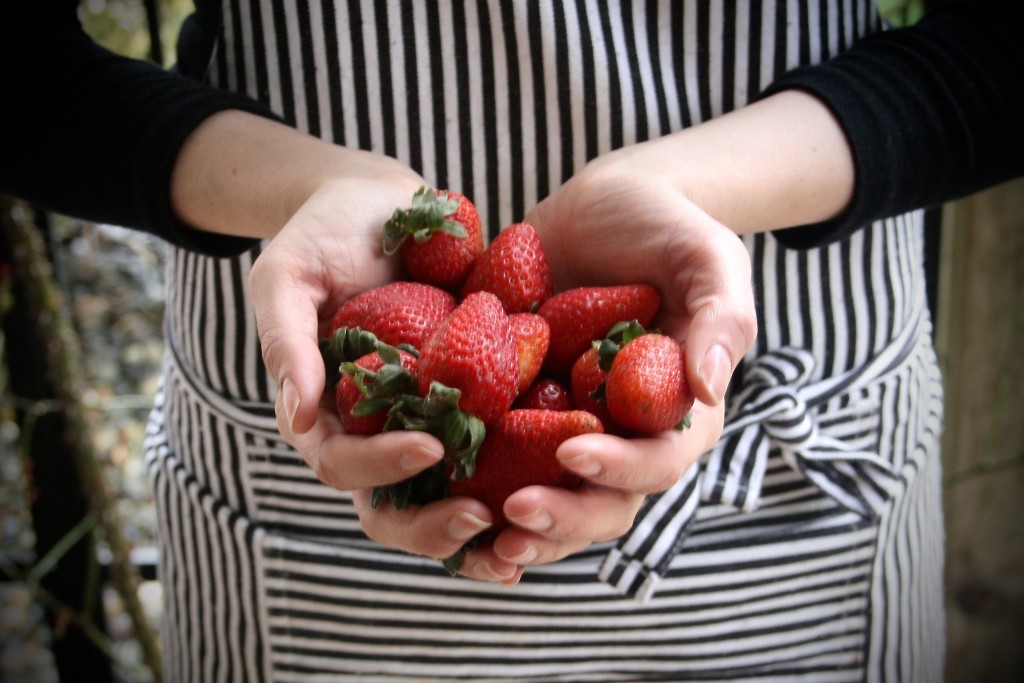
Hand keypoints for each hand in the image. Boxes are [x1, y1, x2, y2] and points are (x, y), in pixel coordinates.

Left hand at [481, 156, 757, 571]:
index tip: (572, 452)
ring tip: (475, 532)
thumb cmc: (664, 226)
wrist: (599, 206)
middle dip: (563, 517)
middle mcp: (623, 432)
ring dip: (519, 528)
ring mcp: (569, 426)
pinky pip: (500, 461)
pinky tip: (438, 498)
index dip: (620, 469)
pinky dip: (475, 487)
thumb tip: (706, 391)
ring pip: (551, 498)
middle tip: (515, 511)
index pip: (658, 461)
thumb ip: (722, 318)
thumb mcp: (707, 257)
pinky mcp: (521, 411)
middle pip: (603, 502)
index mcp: (675, 410)